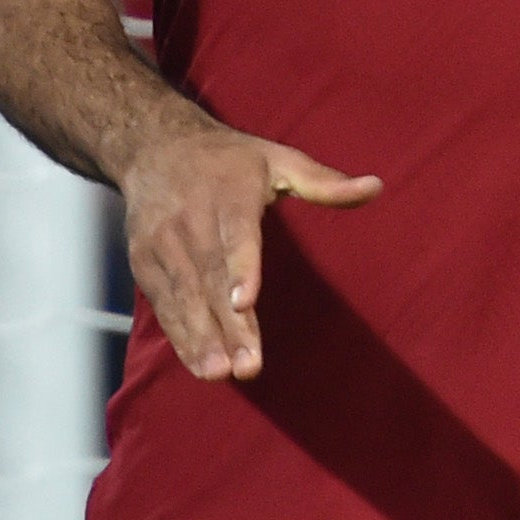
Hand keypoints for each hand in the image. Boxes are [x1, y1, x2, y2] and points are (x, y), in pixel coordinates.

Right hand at [101, 116, 382, 381]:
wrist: (156, 147)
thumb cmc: (231, 160)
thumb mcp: (278, 159)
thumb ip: (323, 181)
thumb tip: (376, 187)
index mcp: (228, 193)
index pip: (234, 234)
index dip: (238, 268)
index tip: (244, 301)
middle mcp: (190, 219)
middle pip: (209, 277)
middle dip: (227, 323)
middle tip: (248, 365)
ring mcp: (161, 243)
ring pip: (184, 296)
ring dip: (201, 337)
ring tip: (221, 372)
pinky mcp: (143, 262)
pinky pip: (164, 304)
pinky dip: (180, 335)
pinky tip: (200, 364)